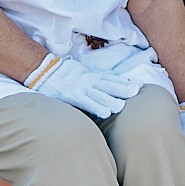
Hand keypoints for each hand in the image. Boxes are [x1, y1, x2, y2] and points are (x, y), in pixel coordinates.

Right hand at [25, 53, 139, 118]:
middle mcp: (90, 80)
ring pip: (101, 95)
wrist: (44, 71)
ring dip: (113, 101)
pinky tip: (106, 113)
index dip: (126, 81)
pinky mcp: (73, 96)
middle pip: (111, 85)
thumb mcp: (81, 71)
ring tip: (123, 107)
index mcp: (92, 74)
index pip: (113, 78)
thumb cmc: (63, 74)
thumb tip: (105, 80)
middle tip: (137, 91)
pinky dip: (98, 108)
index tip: (140, 84)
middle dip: (124, 88)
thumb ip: (92, 77)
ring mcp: (82, 88)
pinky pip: (88, 103)